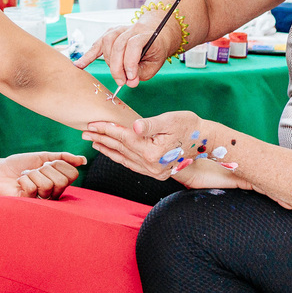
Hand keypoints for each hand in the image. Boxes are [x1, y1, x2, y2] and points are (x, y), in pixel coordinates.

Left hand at [0, 152, 86, 198]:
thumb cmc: (19, 165)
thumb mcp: (42, 157)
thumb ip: (63, 158)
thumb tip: (83, 160)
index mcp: (58, 183)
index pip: (72, 174)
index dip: (58, 164)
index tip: (44, 164)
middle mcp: (53, 194)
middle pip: (61, 180)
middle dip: (44, 170)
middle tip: (34, 171)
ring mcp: (41, 201)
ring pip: (47, 184)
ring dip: (32, 174)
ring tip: (25, 177)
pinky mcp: (28, 205)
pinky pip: (32, 188)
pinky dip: (23, 180)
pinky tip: (19, 184)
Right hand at [73, 19, 174, 87]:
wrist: (156, 32)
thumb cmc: (155, 50)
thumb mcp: (155, 64)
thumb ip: (142, 74)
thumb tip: (129, 82)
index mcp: (146, 34)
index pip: (134, 44)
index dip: (130, 62)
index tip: (131, 78)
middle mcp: (131, 29)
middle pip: (118, 45)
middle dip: (118, 67)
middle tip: (122, 82)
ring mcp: (119, 30)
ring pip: (107, 42)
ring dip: (109, 61)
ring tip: (116, 73)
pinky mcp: (110, 34)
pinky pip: (97, 44)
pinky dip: (88, 55)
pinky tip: (79, 64)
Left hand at [82, 111, 213, 181]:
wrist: (207, 141)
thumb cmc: (190, 126)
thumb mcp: (170, 120)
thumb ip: (150, 124)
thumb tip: (134, 127)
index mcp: (153, 152)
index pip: (123, 138)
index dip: (106, 129)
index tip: (92, 123)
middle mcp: (151, 165)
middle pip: (120, 148)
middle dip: (101, 138)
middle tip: (84, 131)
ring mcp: (154, 172)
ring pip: (124, 158)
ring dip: (107, 149)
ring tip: (93, 141)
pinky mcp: (156, 172)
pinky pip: (132, 165)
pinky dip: (120, 157)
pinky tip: (112, 152)